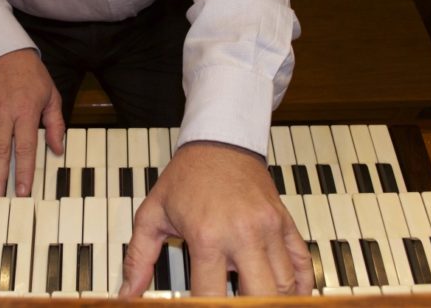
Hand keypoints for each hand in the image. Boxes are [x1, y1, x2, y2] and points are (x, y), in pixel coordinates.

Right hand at [0, 48, 64, 196]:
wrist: (6, 51)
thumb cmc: (32, 76)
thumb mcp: (52, 96)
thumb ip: (56, 124)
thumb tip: (58, 150)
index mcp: (25, 111)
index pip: (25, 147)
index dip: (23, 171)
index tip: (22, 192)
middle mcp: (3, 112)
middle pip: (0, 150)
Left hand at [120, 141, 312, 296]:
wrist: (219, 141)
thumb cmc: (186, 177)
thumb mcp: (152, 213)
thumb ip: (138, 256)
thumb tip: (128, 293)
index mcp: (208, 235)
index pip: (211, 295)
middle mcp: (243, 234)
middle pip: (260, 295)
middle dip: (247, 307)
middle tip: (232, 304)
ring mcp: (269, 228)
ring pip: (285, 284)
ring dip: (271, 298)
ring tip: (252, 297)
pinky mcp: (284, 222)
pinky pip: (302, 261)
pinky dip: (300, 285)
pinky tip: (289, 295)